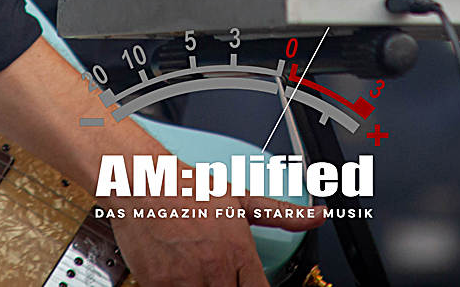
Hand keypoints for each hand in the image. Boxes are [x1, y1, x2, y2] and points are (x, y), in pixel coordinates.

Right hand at [106, 175, 320, 286]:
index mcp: (240, 253)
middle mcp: (216, 271)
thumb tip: (317, 216)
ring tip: (202, 277)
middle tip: (222, 278)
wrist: (143, 183)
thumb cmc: (189, 189)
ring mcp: (186, 282)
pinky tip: (181, 280)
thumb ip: (282, 214)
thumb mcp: (241, 199)